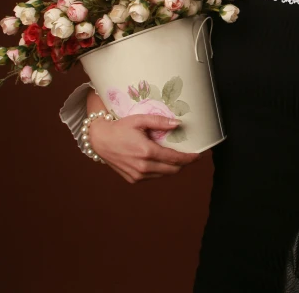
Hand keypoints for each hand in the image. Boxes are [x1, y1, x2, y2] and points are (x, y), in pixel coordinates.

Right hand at [88, 114, 208, 183]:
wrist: (99, 140)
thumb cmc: (120, 128)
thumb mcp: (139, 120)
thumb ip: (159, 121)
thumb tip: (178, 123)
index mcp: (146, 152)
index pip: (175, 159)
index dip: (189, 158)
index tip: (198, 155)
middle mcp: (143, 167)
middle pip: (172, 170)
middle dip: (184, 164)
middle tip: (190, 156)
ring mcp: (137, 175)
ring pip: (163, 174)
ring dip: (172, 167)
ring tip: (177, 157)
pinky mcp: (133, 179)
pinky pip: (153, 176)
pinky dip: (160, 170)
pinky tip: (161, 161)